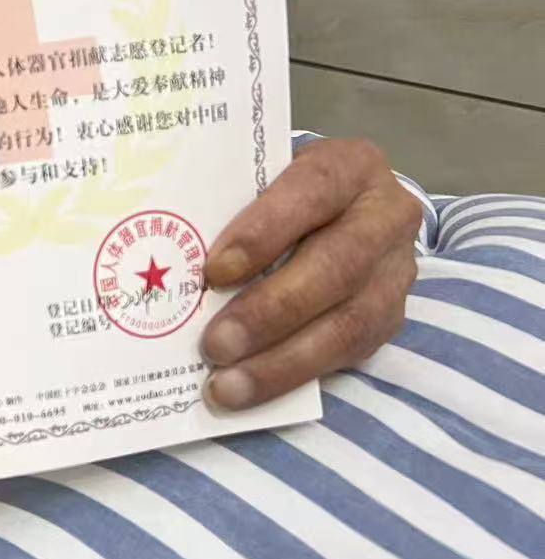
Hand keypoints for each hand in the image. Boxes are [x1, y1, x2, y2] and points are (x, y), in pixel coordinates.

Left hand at [200, 138, 418, 409]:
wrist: (340, 214)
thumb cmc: (279, 197)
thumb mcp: (260, 182)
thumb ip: (228, 208)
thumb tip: (163, 259)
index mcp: (350, 166)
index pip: (312, 189)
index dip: (265, 231)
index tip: (214, 270)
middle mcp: (385, 215)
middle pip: (336, 265)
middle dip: (270, 310)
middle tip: (214, 345)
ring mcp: (396, 270)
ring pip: (349, 323)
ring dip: (282, 361)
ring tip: (227, 386)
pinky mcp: (391, 317)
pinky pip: (349, 354)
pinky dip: (294, 376)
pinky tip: (251, 392)